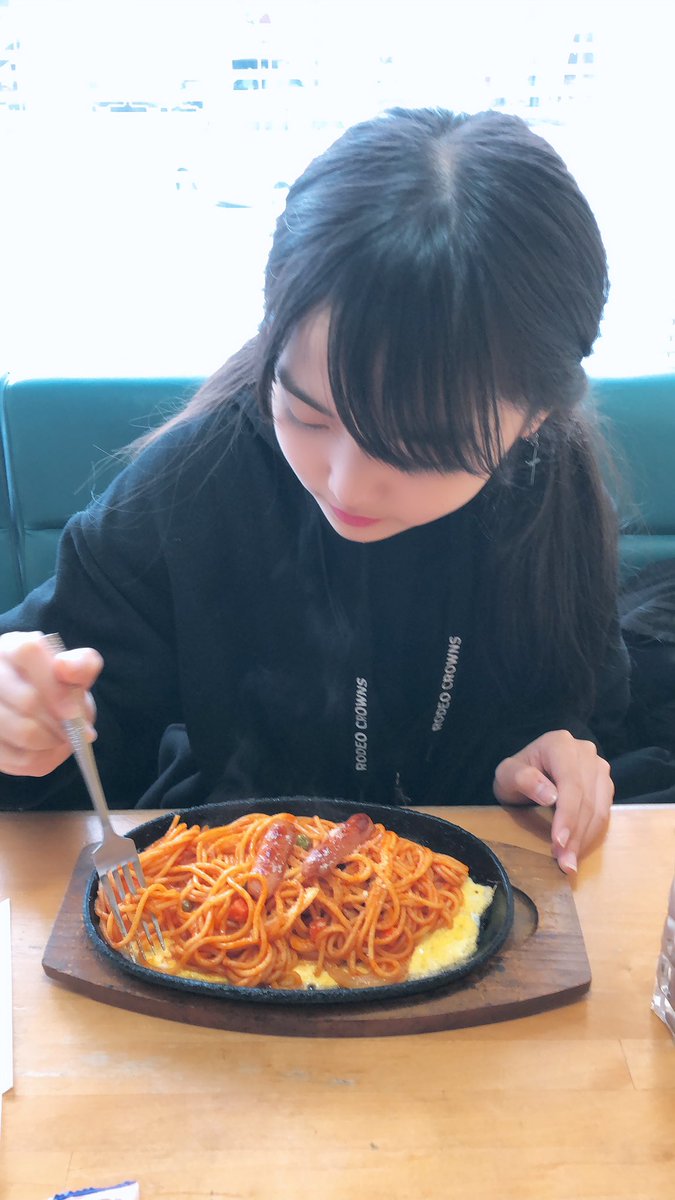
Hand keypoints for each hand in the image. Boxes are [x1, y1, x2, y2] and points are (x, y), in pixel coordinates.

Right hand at [0, 632, 102, 777]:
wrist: (37, 708)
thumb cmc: (56, 686)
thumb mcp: (74, 670)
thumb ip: (80, 664)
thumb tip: (65, 667)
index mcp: (12, 648)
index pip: (29, 654)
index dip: (56, 686)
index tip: (75, 714)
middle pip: (28, 701)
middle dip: (61, 721)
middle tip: (78, 733)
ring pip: (22, 732)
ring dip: (53, 741)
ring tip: (64, 739)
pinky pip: (17, 758)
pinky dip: (41, 759)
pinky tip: (49, 750)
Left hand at [493, 729, 613, 873]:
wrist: (527, 772)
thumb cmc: (516, 774)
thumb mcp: (507, 774)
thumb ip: (522, 779)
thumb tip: (550, 796)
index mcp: (560, 744)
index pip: (571, 785)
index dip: (567, 816)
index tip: (559, 843)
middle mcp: (585, 752)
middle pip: (587, 799)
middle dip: (575, 835)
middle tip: (564, 863)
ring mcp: (599, 767)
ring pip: (599, 809)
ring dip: (585, 839)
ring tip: (569, 862)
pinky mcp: (605, 784)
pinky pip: (604, 812)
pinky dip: (591, 835)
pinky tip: (578, 850)